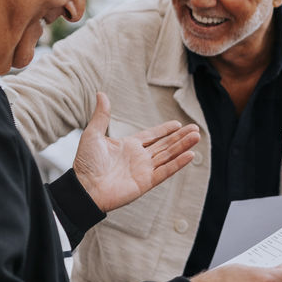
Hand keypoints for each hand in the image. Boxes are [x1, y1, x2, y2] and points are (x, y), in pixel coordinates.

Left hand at [73, 92, 200, 212]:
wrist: (84, 188)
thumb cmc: (85, 163)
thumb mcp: (93, 134)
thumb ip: (102, 116)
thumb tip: (101, 94)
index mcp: (128, 146)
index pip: (152, 136)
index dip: (165, 130)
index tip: (178, 124)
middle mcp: (139, 158)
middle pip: (165, 145)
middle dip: (180, 137)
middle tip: (195, 128)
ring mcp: (144, 170)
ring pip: (168, 155)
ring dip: (183, 146)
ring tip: (196, 137)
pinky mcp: (146, 182)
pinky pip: (166, 171)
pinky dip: (178, 163)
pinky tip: (190, 155)